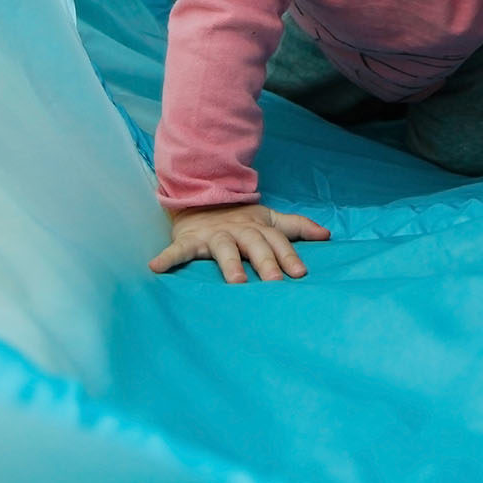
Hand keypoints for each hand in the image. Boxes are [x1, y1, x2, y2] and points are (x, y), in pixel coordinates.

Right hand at [149, 202, 330, 283]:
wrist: (202, 200)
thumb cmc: (241, 219)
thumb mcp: (269, 219)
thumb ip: (297, 227)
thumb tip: (327, 235)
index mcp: (259, 229)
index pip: (278, 242)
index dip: (289, 257)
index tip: (300, 274)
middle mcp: (239, 232)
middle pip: (255, 246)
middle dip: (265, 263)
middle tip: (275, 282)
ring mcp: (214, 236)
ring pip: (224, 249)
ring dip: (229, 264)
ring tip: (235, 282)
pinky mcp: (190, 240)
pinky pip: (178, 251)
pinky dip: (167, 258)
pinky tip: (155, 268)